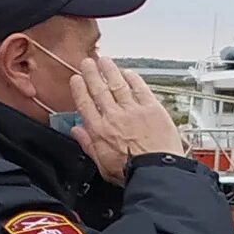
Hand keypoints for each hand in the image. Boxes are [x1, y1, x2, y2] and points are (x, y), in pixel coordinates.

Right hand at [70, 52, 184, 181]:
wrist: (156, 171)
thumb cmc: (131, 173)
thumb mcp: (102, 164)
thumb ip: (88, 144)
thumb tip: (76, 131)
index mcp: (99, 130)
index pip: (85, 104)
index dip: (79, 89)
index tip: (76, 79)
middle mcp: (114, 116)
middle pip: (99, 90)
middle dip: (92, 74)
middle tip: (87, 62)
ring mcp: (133, 110)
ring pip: (118, 85)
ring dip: (110, 71)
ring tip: (104, 61)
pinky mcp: (152, 109)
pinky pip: (140, 89)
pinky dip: (133, 79)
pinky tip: (128, 72)